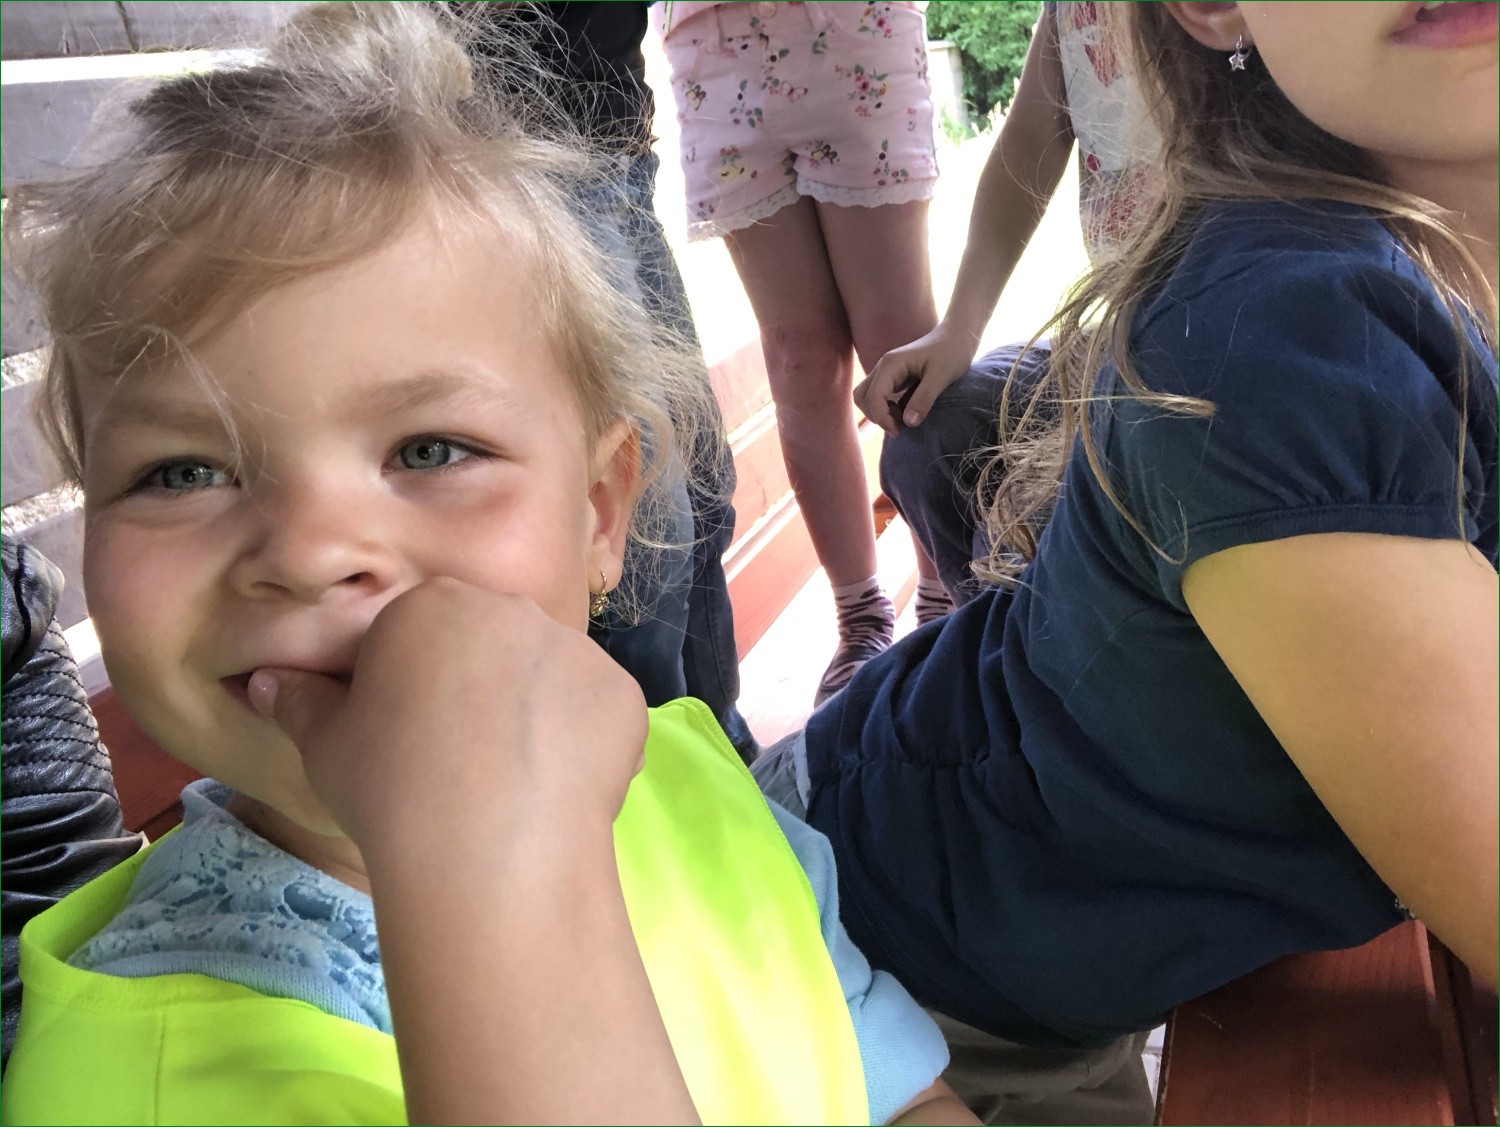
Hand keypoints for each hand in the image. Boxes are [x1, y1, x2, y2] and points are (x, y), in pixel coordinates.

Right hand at [248, 577, 648, 854]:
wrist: (489, 846)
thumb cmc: (391, 787)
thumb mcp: (326, 746)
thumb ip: (300, 703)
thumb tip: (267, 681)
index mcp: (432, 604)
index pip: (416, 634)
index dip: (407, 690)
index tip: (404, 743)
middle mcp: (511, 609)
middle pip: (488, 645)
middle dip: (475, 692)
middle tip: (457, 765)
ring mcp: (576, 649)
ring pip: (546, 678)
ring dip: (531, 717)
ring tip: (508, 788)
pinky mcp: (624, 696)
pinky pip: (596, 715)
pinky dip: (581, 746)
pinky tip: (554, 794)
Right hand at [856, 321, 980, 436]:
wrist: (958, 335)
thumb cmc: (952, 352)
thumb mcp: (941, 376)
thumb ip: (924, 399)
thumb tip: (908, 423)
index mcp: (891, 365)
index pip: (872, 396)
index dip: (881, 417)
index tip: (900, 431)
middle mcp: (883, 367)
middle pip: (862, 397)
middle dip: (876, 416)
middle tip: (898, 429)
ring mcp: (887, 371)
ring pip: (867, 396)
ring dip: (879, 413)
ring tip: (902, 421)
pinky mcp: (893, 377)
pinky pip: (879, 395)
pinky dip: (886, 408)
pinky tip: (905, 413)